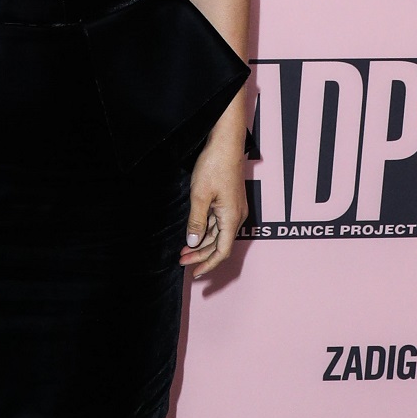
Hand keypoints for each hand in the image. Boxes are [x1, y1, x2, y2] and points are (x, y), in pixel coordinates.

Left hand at [179, 135, 246, 278]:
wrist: (225, 143)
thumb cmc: (214, 166)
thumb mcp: (200, 196)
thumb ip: (196, 221)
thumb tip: (192, 242)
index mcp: (231, 218)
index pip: (222, 251)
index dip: (209, 264)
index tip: (195, 273)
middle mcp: (236, 216)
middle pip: (219, 245)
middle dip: (200, 255)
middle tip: (181, 261)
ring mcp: (233, 208)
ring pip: (217, 234)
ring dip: (201, 244)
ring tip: (183, 251)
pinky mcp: (228, 201)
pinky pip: (217, 223)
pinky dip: (204, 231)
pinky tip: (192, 234)